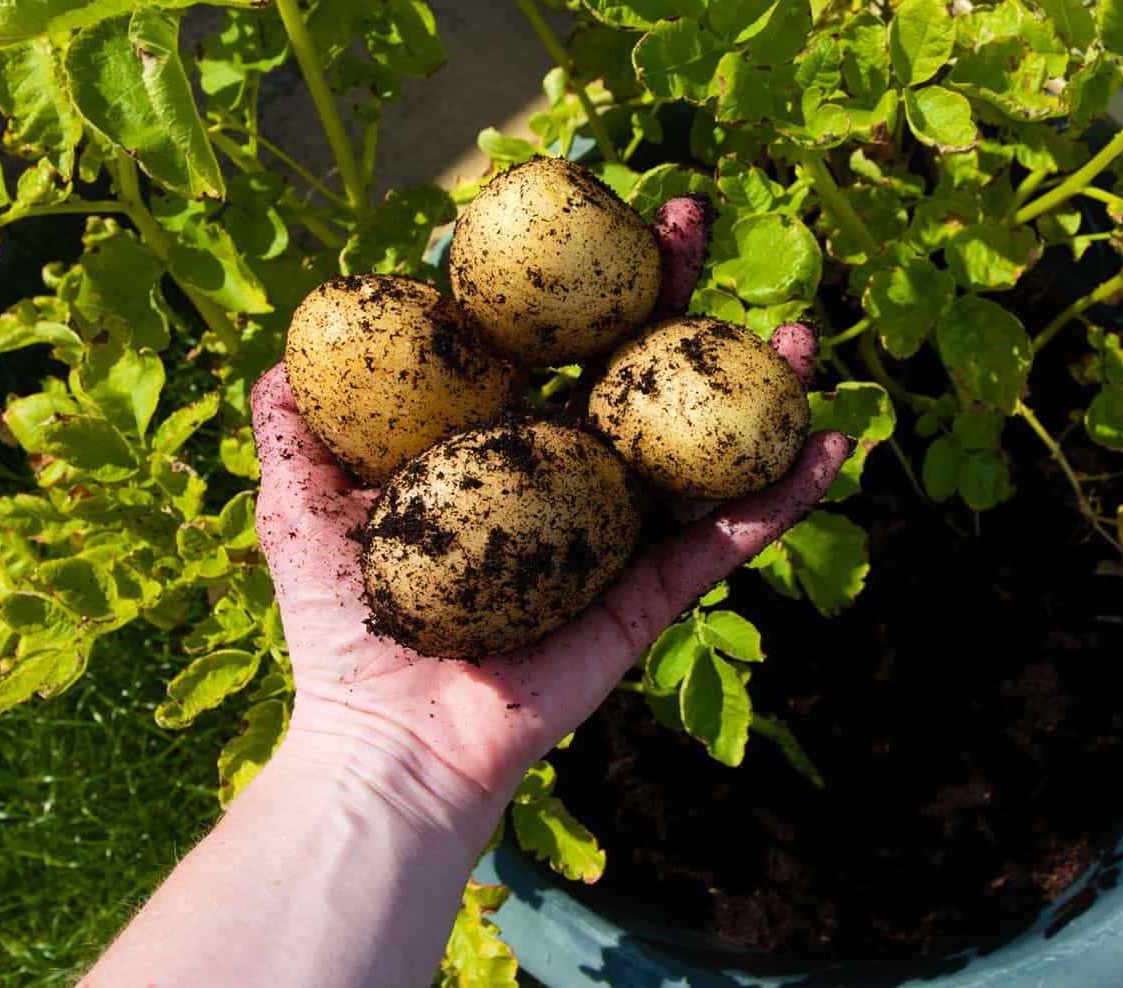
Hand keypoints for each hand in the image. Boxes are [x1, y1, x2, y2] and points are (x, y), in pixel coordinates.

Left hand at [250, 196, 849, 843]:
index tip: (593, 204)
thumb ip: (294, 425)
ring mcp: (616, 533)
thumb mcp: (298, 504)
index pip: (547, 338)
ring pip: (700, 446)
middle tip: (695, 218)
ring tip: (800, 335)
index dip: (573, 272)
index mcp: (496, 444)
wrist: (389, 740)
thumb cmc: (340, 626)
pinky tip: (834, 444)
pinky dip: (784, 497)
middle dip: (670, 290)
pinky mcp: (651, 595)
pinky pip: (728, 541)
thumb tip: (288, 346)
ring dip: (758, 386)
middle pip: (632, 368)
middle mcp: (565, 476)